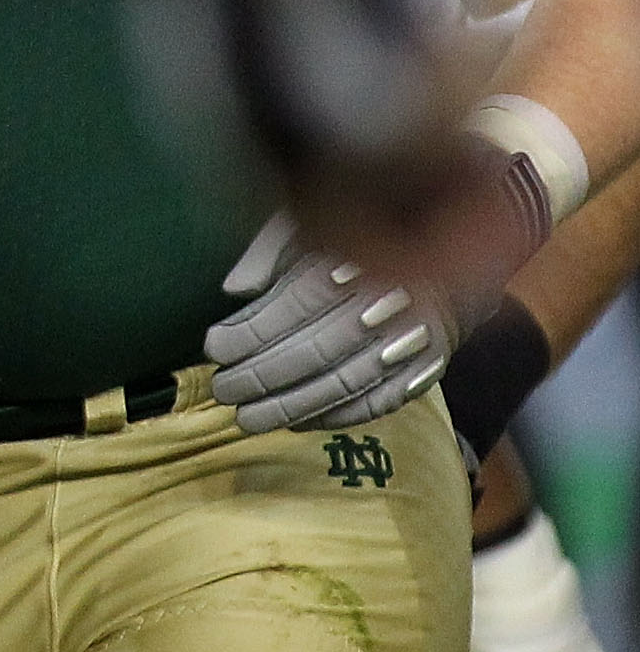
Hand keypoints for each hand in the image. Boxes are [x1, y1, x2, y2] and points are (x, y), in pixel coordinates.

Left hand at [206, 213, 456, 433]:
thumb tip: (235, 289)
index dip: (251, 331)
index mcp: (354, 265)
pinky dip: (332, 417)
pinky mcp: (424, 373)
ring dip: (290, 407)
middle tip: (222, 390)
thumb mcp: (306, 229)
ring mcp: (409, 344)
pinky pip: (375, 404)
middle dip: (262, 375)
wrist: (439, 267)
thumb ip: (267, 253)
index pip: (295, 306)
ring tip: (246, 419)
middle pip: (316, 351)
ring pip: (343, 384)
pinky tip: (295, 422)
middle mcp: (385, 306)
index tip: (213, 348)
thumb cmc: (352, 248)